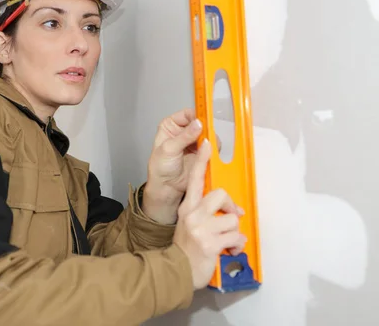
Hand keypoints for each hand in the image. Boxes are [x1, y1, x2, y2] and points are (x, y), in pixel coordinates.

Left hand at [142, 108, 201, 223]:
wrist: (167, 187)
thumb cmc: (160, 168)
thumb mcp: (169, 149)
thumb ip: (184, 137)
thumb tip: (198, 124)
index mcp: (171, 125)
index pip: (187, 114)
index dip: (197, 116)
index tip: (204, 120)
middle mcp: (183, 131)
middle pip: (200, 123)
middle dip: (205, 128)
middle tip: (207, 136)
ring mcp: (194, 141)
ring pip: (208, 134)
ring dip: (210, 139)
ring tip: (205, 148)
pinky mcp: (203, 152)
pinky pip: (212, 146)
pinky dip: (213, 148)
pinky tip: (208, 153)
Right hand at [172, 138, 245, 288]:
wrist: (177, 270)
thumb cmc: (186, 247)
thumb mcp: (190, 224)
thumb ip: (204, 212)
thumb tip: (229, 210)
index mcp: (187, 207)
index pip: (195, 179)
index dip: (202, 160)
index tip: (207, 143)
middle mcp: (192, 214)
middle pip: (220, 194)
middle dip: (230, 207)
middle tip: (230, 219)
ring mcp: (201, 228)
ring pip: (232, 219)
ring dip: (234, 233)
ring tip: (226, 242)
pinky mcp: (210, 243)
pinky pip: (236, 238)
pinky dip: (237, 246)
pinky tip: (229, 251)